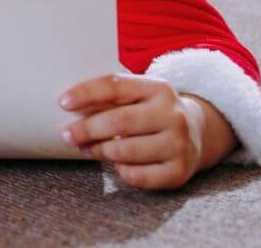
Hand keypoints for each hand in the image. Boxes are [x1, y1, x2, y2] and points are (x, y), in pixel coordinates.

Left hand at [60, 74, 236, 189]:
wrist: (197, 133)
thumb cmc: (151, 111)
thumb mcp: (138, 95)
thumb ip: (109, 95)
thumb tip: (68, 104)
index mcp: (159, 88)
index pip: (115, 85)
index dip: (86, 93)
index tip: (63, 103)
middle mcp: (173, 115)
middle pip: (118, 121)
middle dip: (86, 129)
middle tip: (66, 135)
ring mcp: (180, 145)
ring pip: (125, 151)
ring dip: (99, 150)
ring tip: (86, 148)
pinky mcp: (179, 171)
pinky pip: (137, 175)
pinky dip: (121, 171)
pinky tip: (117, 163)